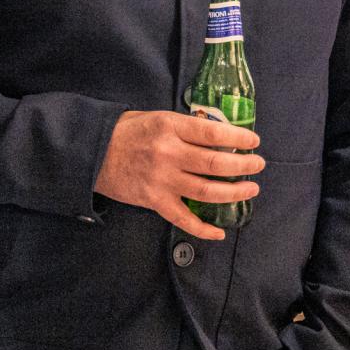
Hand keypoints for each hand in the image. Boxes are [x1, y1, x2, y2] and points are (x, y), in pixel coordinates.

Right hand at [93, 110, 263, 239]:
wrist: (92, 153)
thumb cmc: (126, 132)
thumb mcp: (156, 117)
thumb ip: (184, 126)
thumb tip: (217, 134)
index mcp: (170, 127)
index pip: (213, 133)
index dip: (239, 139)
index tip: (253, 142)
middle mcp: (168, 153)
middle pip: (216, 164)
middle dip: (244, 167)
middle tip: (258, 166)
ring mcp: (162, 179)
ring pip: (206, 191)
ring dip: (234, 192)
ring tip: (250, 190)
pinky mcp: (153, 201)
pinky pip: (183, 219)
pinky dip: (203, 229)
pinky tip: (219, 232)